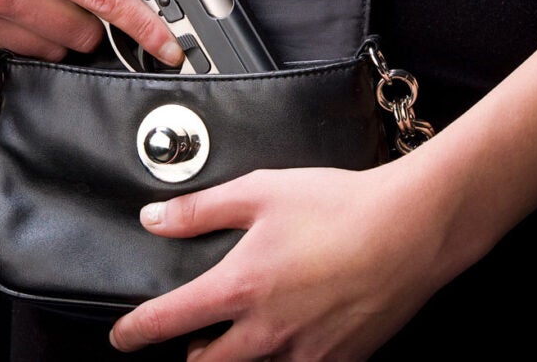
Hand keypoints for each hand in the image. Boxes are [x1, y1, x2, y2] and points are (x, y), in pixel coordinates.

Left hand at [109, 165, 462, 360]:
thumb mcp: (262, 191)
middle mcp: (266, 332)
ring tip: (247, 339)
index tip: (123, 337)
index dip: (135, 333)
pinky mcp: (341, 361)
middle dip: (191, 359)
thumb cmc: (341, 205)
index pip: (167, 321)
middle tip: (194, 340)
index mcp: (240, 288)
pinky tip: (297, 337)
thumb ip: (202, 209)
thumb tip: (155, 219)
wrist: (414, 229)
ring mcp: (305, 353)